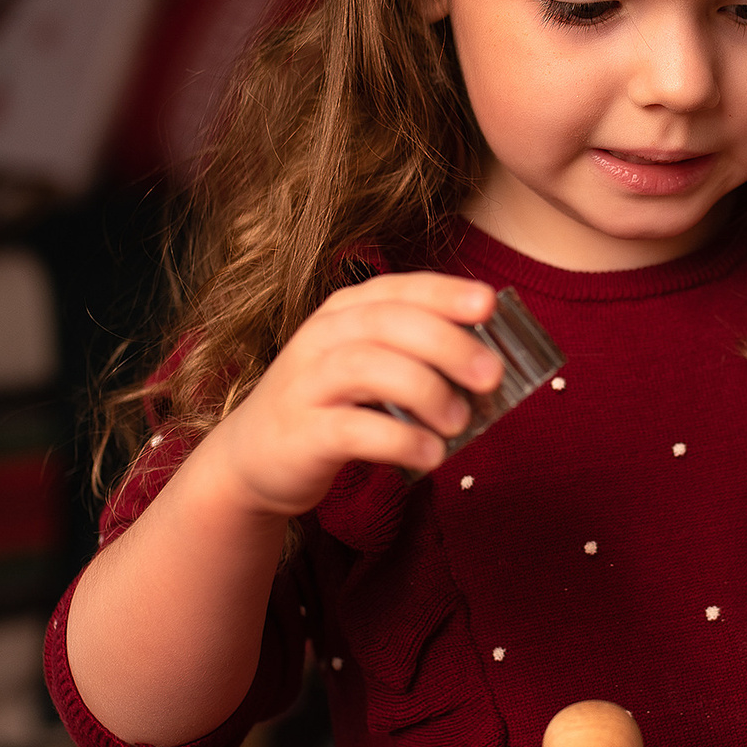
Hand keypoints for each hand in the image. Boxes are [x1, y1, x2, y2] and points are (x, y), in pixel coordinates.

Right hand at [191, 272, 504, 522]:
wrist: (254, 457)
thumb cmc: (331, 404)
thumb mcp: (368, 364)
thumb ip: (416, 353)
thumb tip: (492, 359)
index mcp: (344, 313)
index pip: (398, 289)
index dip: (444, 293)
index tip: (488, 304)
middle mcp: (322, 338)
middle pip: (388, 323)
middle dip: (447, 344)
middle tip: (491, 376)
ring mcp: (307, 384)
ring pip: (369, 368)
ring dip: (426, 391)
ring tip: (460, 421)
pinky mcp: (302, 433)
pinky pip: (353, 429)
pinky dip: (400, 439)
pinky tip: (431, 453)